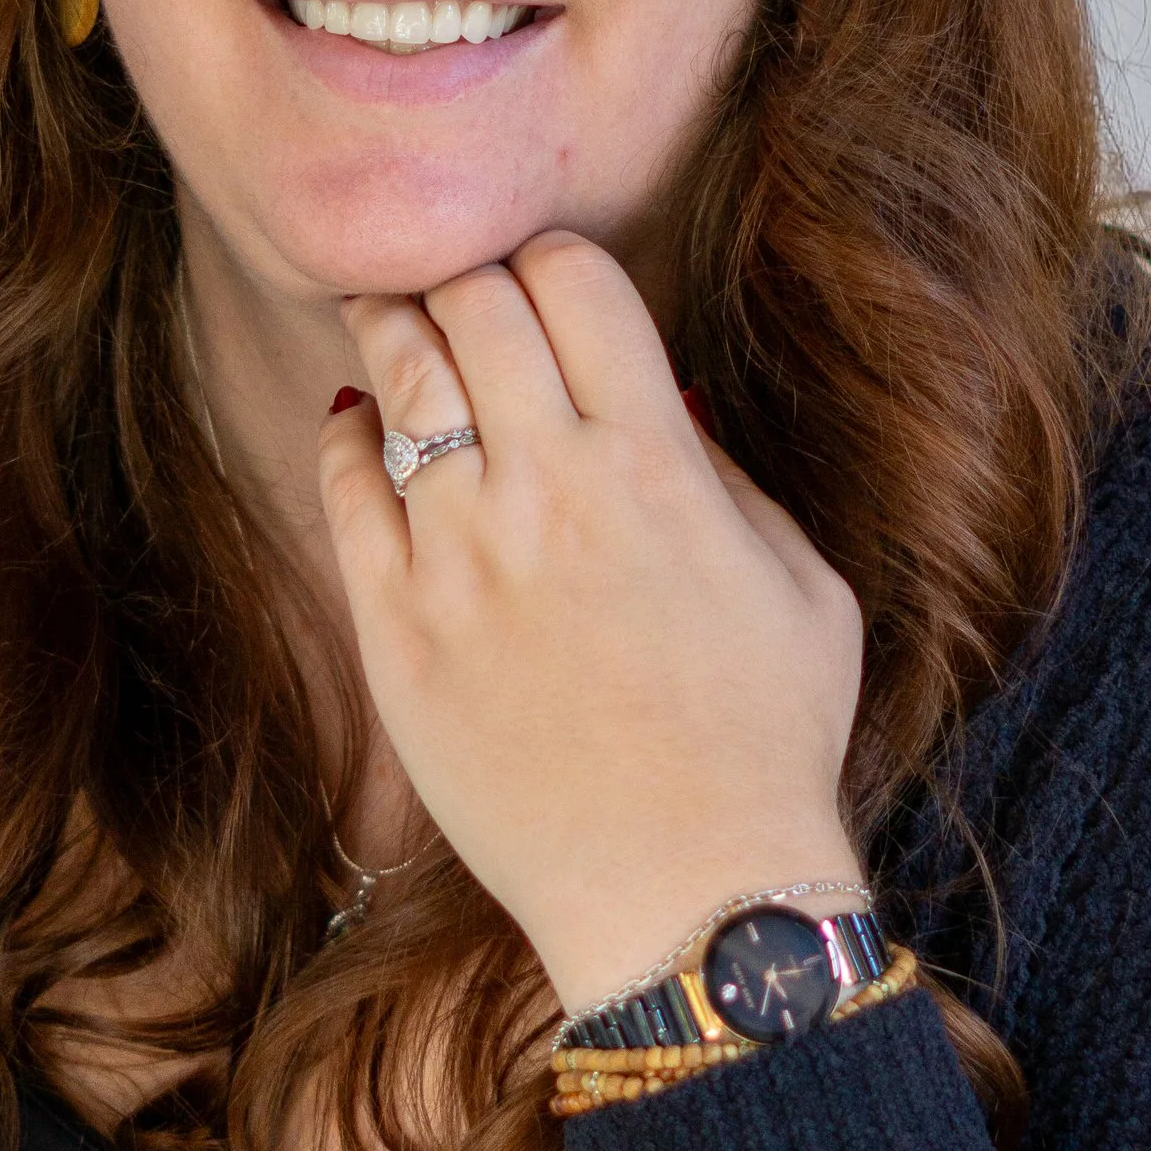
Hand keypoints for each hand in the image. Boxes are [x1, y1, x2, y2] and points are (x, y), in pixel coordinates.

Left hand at [322, 234, 864, 1016]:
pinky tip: (360, 422)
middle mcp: (550, 490)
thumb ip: (728, 475)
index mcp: (657, 464)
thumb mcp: (803, 588)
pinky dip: (349, 434)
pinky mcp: (395, 627)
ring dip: (396, 326)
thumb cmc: (768, 744)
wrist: (684, 890)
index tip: (548, 282)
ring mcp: (461, 556)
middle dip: (468, 277)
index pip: (574, 279)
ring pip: (401, 376)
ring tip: (393, 316)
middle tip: (460, 287)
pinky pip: (347, 487)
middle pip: (476, 303)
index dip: (555, 261)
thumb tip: (663, 398)